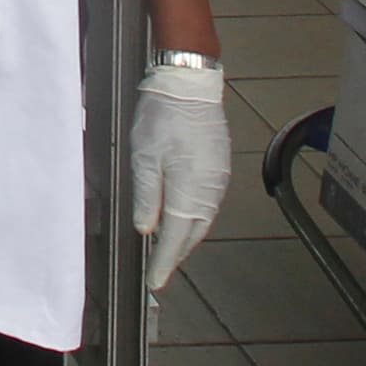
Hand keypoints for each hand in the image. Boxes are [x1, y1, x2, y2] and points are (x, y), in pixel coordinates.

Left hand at [129, 62, 230, 292]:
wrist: (190, 85)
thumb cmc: (163, 116)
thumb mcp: (144, 157)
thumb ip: (146, 196)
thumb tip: (145, 228)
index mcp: (189, 191)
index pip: (175, 237)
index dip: (164, 262)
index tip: (155, 280)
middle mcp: (209, 191)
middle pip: (193, 232)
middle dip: (176, 253)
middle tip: (160, 269)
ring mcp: (219, 180)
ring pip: (203, 219)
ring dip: (186, 235)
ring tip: (170, 248)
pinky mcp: (221, 168)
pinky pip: (209, 203)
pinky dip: (195, 216)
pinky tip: (184, 217)